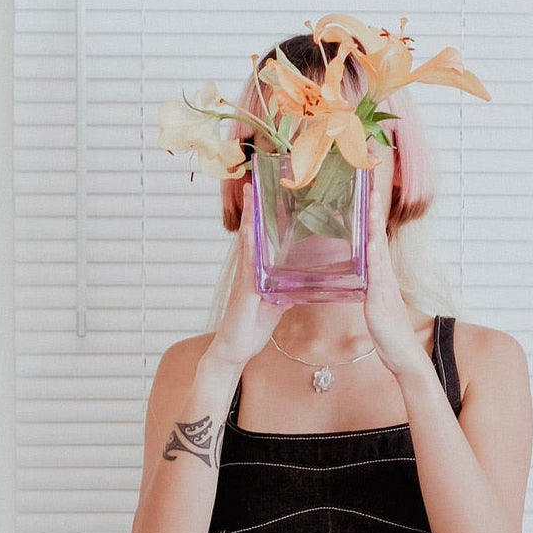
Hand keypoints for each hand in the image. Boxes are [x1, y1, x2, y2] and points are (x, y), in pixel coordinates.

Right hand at [205, 179, 285, 370]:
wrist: (234, 351)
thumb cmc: (251, 330)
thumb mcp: (275, 307)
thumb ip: (285, 294)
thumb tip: (298, 286)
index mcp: (256, 274)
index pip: (260, 239)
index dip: (261, 218)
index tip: (265, 195)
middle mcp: (248, 271)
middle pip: (251, 233)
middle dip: (252, 208)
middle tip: (253, 181)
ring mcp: (245, 279)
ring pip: (247, 242)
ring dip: (248, 218)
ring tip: (250, 193)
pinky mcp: (244, 291)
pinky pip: (247, 265)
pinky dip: (249, 247)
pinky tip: (250, 232)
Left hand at [362, 184, 432, 378]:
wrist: (405, 359)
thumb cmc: (391, 337)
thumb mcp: (377, 308)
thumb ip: (371, 292)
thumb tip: (362, 280)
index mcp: (382, 279)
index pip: (376, 242)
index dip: (372, 219)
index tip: (368, 195)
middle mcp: (385, 279)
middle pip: (379, 239)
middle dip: (374, 213)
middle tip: (370, 187)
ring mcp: (384, 289)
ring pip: (379, 252)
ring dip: (374, 228)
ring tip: (370, 205)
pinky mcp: (381, 303)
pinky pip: (377, 278)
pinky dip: (374, 259)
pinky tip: (371, 244)